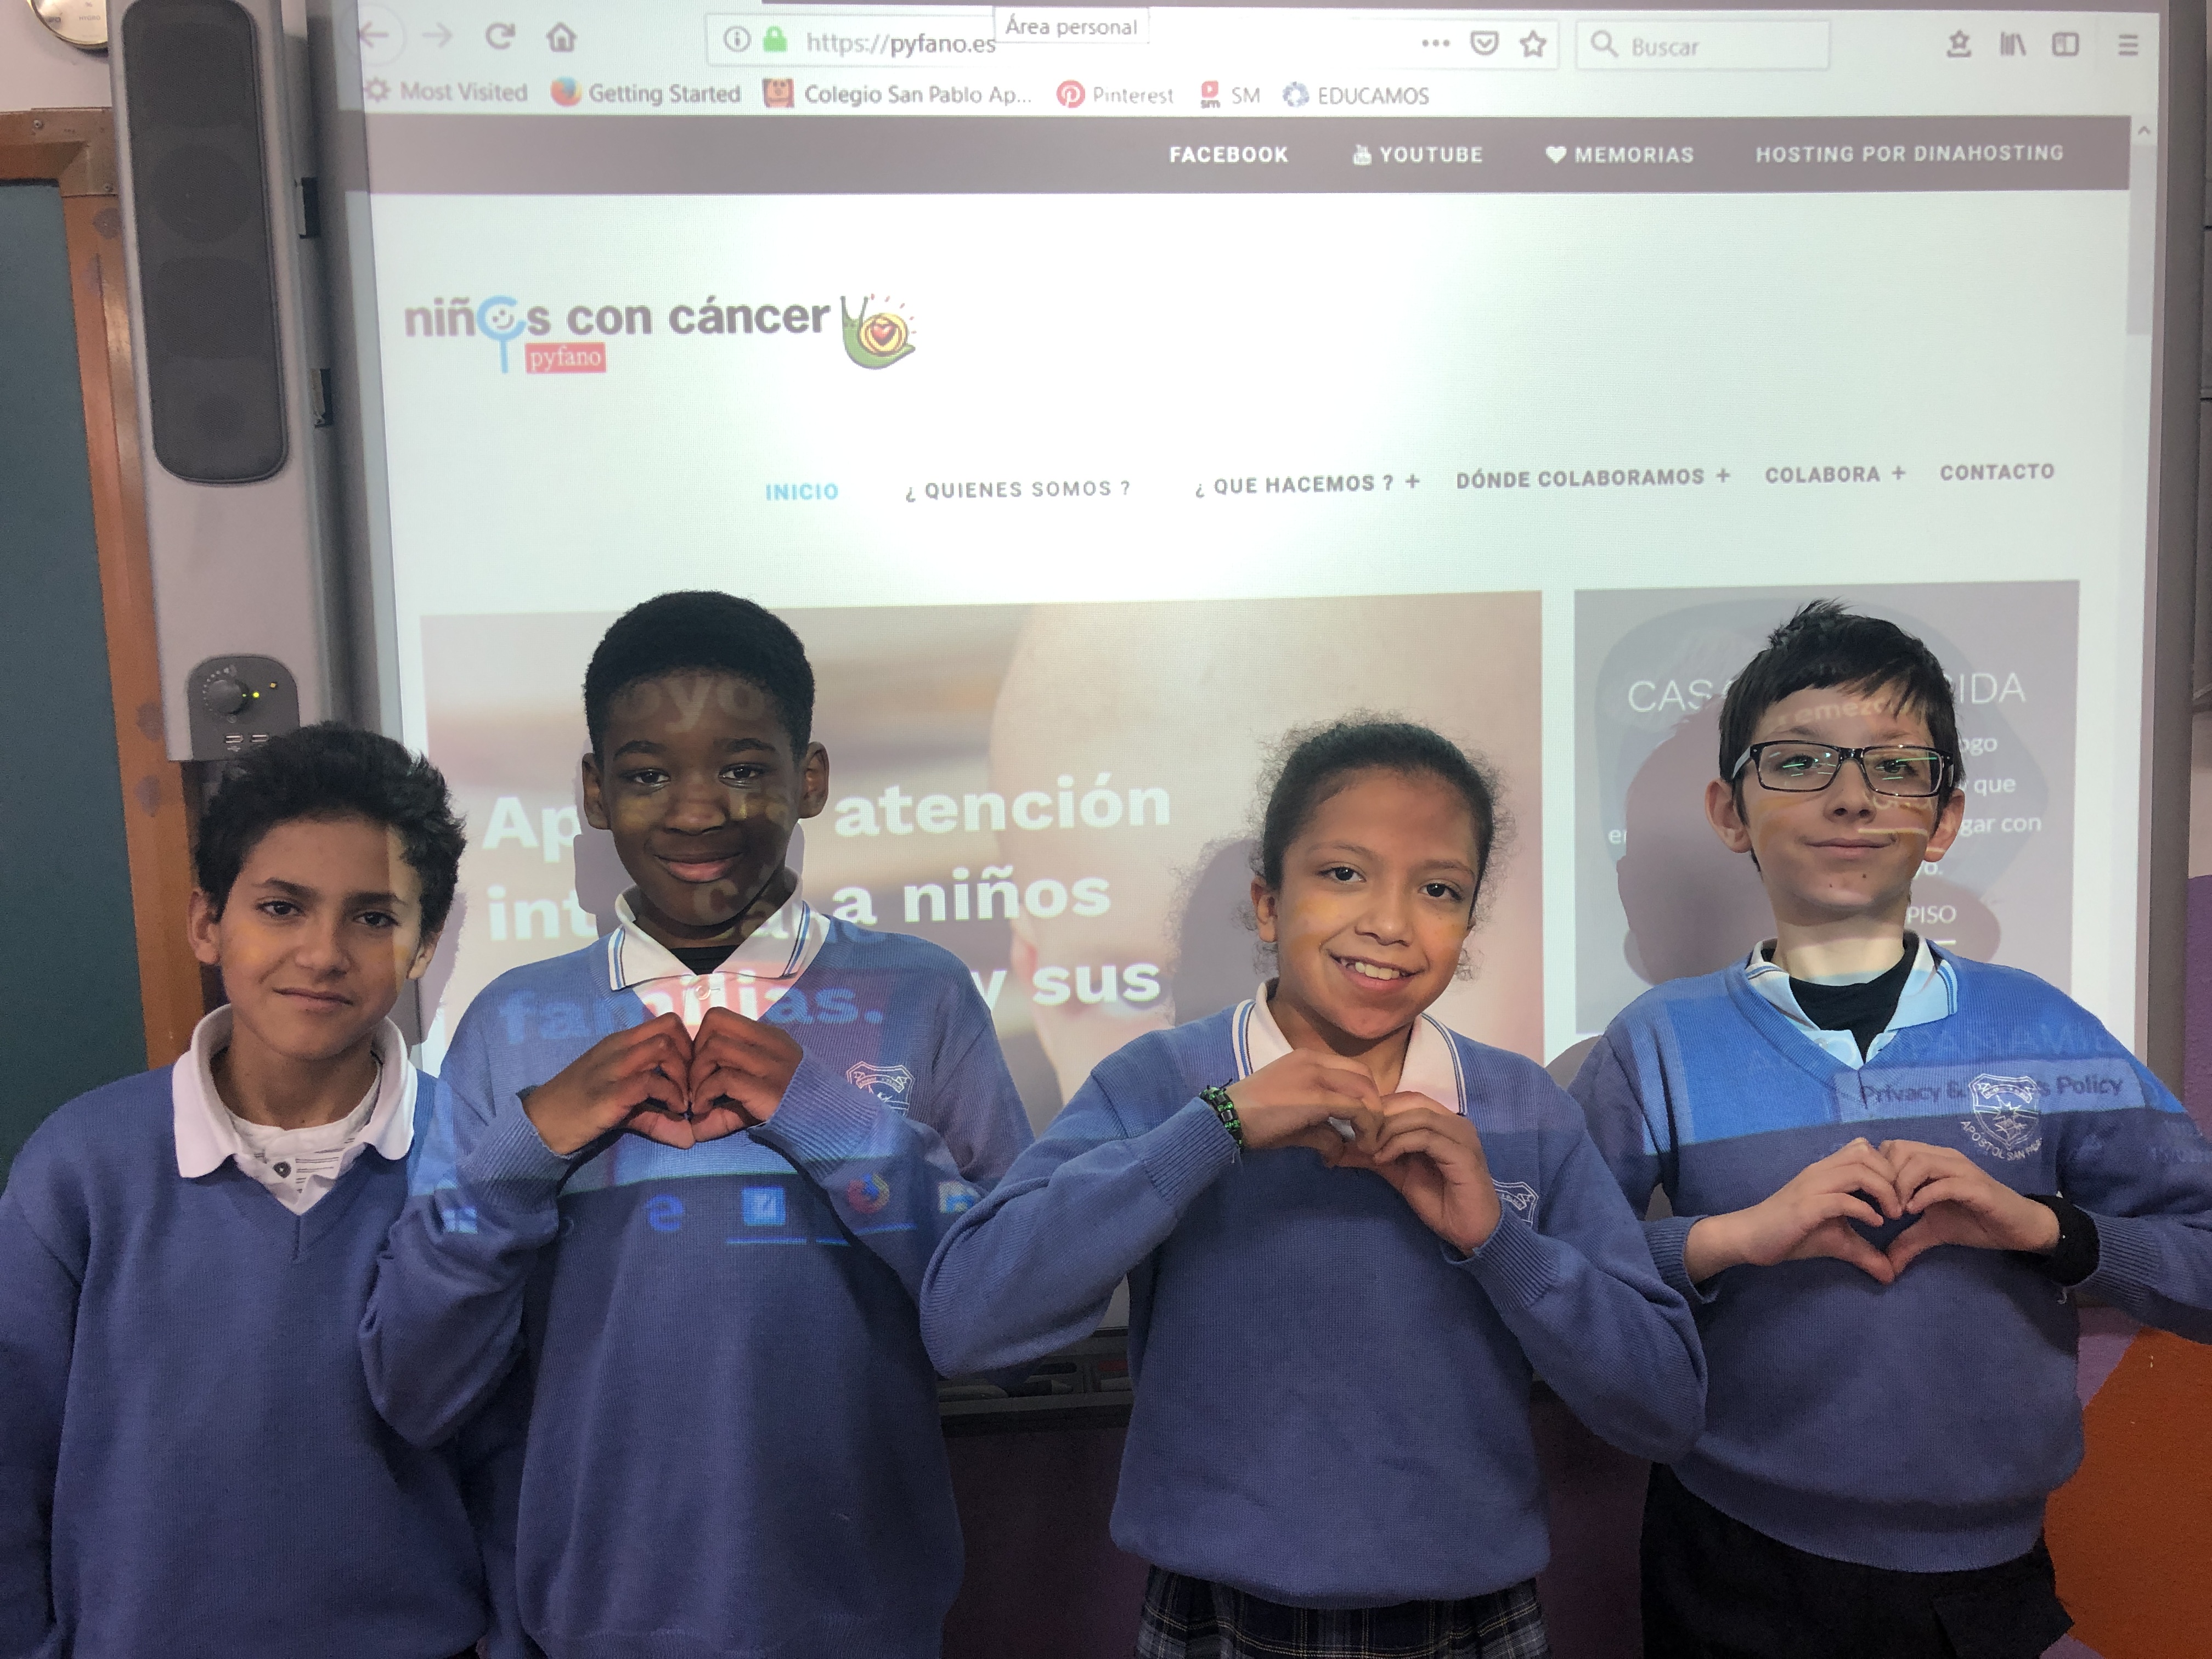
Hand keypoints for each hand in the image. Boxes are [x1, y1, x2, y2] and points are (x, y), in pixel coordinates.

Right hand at [522, 1013, 693, 1154]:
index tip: (690, 1073)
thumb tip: (690, 1138)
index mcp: (620, 1043)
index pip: (667, 1022)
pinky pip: (649, 1082)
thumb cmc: (579, 1110)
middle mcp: (617, 1048)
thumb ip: (656, 1115)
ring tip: (682, 1101)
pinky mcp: (609, 1093)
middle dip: (690, 1057)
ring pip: (662, 1048)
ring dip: (682, 1075)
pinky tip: (673, 1111)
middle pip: (670, 1028)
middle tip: (689, 1086)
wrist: (540, 1123)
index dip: (687, 1044)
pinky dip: (670, 1095)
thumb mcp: (623, 1106)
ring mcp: (612, 1068)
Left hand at [686, 1007, 803, 1141]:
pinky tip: (704, 1110)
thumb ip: (728, 1105)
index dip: (701, 1039)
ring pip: (716, 1047)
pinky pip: (723, 1078)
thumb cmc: (793, 1106)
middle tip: (697, 1081)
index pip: (721, 1017)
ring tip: (700, 1098)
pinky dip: (705, 1094)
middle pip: (715, 1021)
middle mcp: (769, 1042)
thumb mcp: (758, 1096)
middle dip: (696, 1051)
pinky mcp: (766, 1086)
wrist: (828, 1121)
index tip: (701, 1068)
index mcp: (768, 1037)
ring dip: (697, 1074)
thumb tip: (695, 1128)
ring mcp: (769, 1063)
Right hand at [1226, 1052, 1382, 1164]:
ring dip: (1374, 1119)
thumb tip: (1339, 1150)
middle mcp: (1315, 1060)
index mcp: (1308, 1059)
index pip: (1353, 1071)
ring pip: (1365, 1091)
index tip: (1363, 1124)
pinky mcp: (1317, 1097)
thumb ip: (1321, 1128)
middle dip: (1375, 1107)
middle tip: (1370, 1135)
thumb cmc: (1254, 1119)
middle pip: (1366, 1078)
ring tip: (1368, 1143)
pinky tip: (1360, 1145)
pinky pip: (1357, 1108)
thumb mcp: (1293, 1120)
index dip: (1366, 1097)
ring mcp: (1316, 1076)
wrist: (1227, 1118)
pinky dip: (1366, 1127)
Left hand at [1353, 1094, 1501, 1253]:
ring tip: (1368, 1149)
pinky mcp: (1463, 1154)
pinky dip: (1399, 1144)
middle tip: (1358, 1137)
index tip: (1354, 1128)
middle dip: (1380, 1115)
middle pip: (1411, 1100)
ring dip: (1387, 1130)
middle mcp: (1455, 1122)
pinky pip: (1426, 1137)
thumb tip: (1340, 1148)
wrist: (1471, 1232)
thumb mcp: (1399, 1173)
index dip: (1379, 1108)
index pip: (1407, 1098)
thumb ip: (1376, 1156)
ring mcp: (1462, 1136)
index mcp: (1443, 1122)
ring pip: (1417, 1115)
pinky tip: (1383, 1159)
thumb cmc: (1440, 1201)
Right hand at [1684, 1138, 1903, 1285]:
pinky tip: (1875, 1224)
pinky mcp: (1806, 1207)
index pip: (1864, 1149)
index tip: (1900, 1195)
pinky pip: (1842, 1200)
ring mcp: (1812, 1187)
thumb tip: (1891, 1274)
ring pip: (1858, 1171)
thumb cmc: (1792, 1233)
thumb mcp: (1836, 1239)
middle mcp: (1820, 1171)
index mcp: (1826, 1171)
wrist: (1751, 1237)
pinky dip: (1865, 1210)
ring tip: (1894, 1214)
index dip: (1889, 1167)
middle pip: (1867, 1154)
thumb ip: (1864, 1251)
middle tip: (1902, 1205)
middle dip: (1893, 1177)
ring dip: (1884, 1191)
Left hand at [1879, 1139, 2058, 1273]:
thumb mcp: (1934, 1231)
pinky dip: (1924, 1195)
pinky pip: (1945, 1183)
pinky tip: (1914, 1212)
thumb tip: (1884, 1264)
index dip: (1877, 1170)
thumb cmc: (1975, 1222)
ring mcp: (1962, 1170)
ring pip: (1919, 1161)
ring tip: (1898, 1211)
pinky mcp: (1977, 1187)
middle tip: (1883, 1205)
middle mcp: (1945, 1158)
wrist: (2019, 1228)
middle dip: (1884, 1176)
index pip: (1891, 1147)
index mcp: (1932, 1160)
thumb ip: (1907, 1240)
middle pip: (1899, 1148)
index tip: (1872, 1198)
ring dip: (1901, 1185)